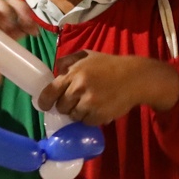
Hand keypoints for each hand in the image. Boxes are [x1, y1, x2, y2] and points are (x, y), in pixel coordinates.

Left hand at [38, 51, 178, 126]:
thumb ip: (69, 61)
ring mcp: (89, 103)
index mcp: (75, 73)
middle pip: (61, 107)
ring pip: (73, 116)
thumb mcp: (88, 55)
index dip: (44, 101)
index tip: (44, 105)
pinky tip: (98, 108)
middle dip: (66, 105)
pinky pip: (86, 122)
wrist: (135, 78)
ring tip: (90, 103)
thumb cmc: (111, 65)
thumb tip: (55, 70)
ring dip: (79, 112)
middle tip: (76, 100)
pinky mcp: (99, 116)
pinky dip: (90, 118)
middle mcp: (79, 88)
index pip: (51, 91)